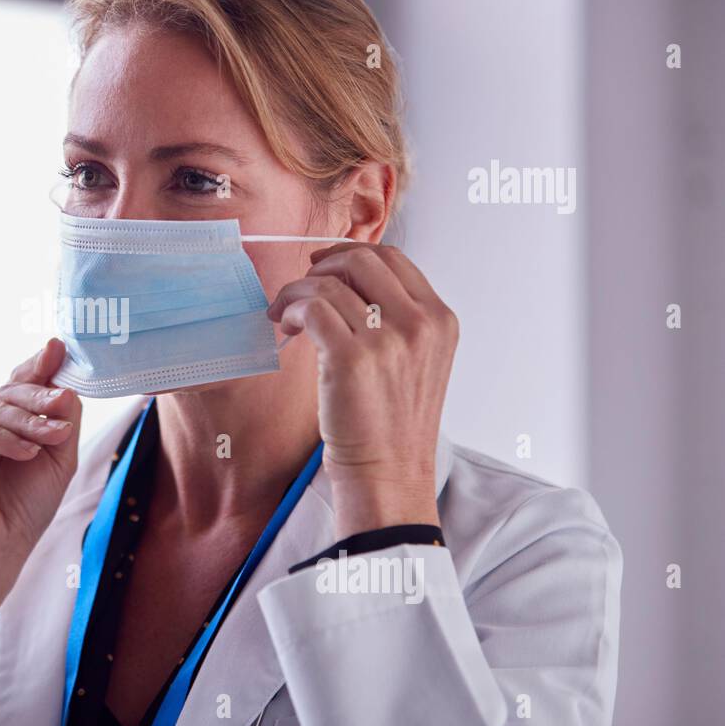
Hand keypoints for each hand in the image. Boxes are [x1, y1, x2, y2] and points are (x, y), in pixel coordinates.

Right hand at [0, 338, 81, 616]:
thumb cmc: (23, 509)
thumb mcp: (57, 459)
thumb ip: (62, 419)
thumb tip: (66, 383)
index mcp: (3, 421)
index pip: (22, 384)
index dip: (40, 365)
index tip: (58, 346)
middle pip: (10, 392)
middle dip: (40, 396)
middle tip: (62, 400)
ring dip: (28, 421)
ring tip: (52, 435)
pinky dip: (2, 439)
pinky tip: (25, 452)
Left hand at [266, 243, 456, 538]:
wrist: (388, 472)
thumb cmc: (391, 422)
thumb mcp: (415, 360)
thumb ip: (395, 318)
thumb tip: (346, 281)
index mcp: (439, 319)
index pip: (392, 258)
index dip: (350, 254)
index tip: (323, 267)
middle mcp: (420, 324)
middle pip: (361, 260)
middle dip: (322, 268)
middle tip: (301, 291)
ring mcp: (388, 339)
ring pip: (329, 284)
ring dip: (297, 293)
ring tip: (285, 317)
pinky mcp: (352, 358)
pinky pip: (311, 309)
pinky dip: (290, 310)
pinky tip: (285, 328)